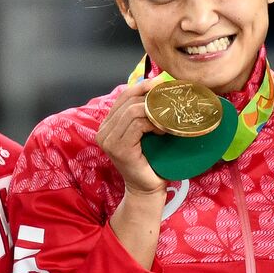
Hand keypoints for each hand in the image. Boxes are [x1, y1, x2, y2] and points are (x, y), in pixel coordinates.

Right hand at [96, 78, 165, 196]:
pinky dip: (153, 123)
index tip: (161, 84)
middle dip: (151, 99)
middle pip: (129, 100)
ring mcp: (108, 140)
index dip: (142, 87)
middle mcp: (103, 130)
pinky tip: (162, 131)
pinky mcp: (118, 148)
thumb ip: (143, 113)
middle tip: (170, 105)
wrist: (148, 188)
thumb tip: (157, 86)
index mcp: (108, 124)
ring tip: (167, 123)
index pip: (124, 96)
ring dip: (154, 113)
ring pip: (133, 111)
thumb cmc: (151, 161)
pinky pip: (137, 124)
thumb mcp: (145, 132)